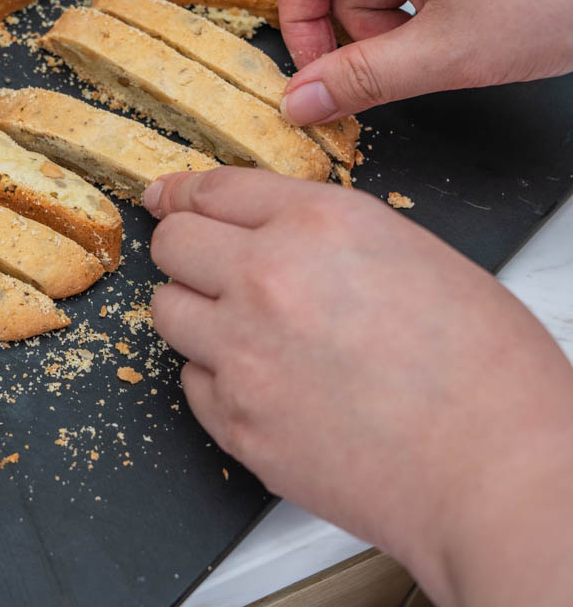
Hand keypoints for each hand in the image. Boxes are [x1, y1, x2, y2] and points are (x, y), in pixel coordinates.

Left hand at [143, 168, 572, 605]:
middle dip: (184, 249)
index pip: (214, 190)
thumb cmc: (486, 372)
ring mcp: (241, 353)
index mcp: (318, 225)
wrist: (496, 471)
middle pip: (173, 244)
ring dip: (195, 314)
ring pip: (166, 312)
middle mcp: (265, 280)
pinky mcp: (233, 420)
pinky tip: (265, 385)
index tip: (166, 198)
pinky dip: (216, 378)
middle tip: (204, 264)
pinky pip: (192, 382)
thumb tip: (279, 238)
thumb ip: (328, 237)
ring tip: (246, 331)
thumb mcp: (414, 255)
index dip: (182, 192)